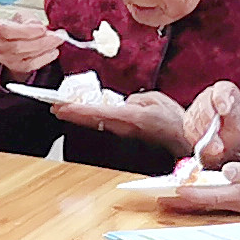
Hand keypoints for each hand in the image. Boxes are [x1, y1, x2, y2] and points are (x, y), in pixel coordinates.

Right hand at [0, 4, 62, 78]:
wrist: (15, 39)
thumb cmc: (18, 26)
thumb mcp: (22, 17)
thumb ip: (30, 20)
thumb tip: (42, 28)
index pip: (7, 30)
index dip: (26, 30)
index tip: (42, 28)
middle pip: (18, 46)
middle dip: (40, 41)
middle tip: (57, 36)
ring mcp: (5, 59)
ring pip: (26, 56)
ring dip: (45, 49)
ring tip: (56, 41)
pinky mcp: (15, 67)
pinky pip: (31, 65)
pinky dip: (44, 59)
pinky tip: (53, 52)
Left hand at [63, 86, 193, 153]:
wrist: (184, 140)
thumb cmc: (174, 121)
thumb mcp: (155, 99)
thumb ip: (135, 99)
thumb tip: (124, 102)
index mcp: (129, 117)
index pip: (96, 112)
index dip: (76, 110)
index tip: (61, 106)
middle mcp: (122, 127)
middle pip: (91, 120)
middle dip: (72, 114)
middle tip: (55, 107)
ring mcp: (123, 132)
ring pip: (96, 123)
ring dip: (80, 116)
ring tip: (65, 108)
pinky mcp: (127, 134)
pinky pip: (106, 124)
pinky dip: (93, 118)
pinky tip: (86, 114)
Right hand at [182, 81, 239, 166]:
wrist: (226, 147)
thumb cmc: (235, 132)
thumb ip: (234, 114)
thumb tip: (224, 108)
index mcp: (225, 92)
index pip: (222, 89)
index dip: (221, 98)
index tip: (224, 111)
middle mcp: (209, 96)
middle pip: (203, 102)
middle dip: (209, 120)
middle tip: (217, 135)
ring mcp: (196, 107)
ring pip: (194, 116)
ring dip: (204, 133)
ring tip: (216, 148)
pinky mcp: (188, 120)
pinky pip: (188, 128)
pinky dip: (196, 139)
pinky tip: (206, 146)